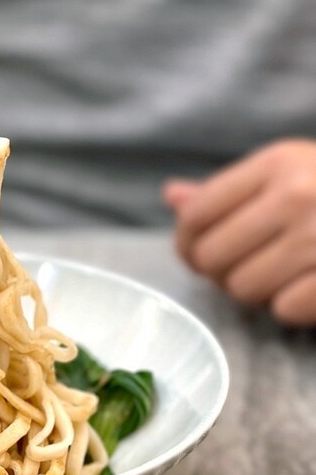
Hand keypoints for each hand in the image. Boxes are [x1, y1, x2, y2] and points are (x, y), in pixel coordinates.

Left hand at [164, 139, 315, 325]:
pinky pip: (284, 311)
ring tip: (286, 274)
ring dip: (259, 292)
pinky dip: (294, 308)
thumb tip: (173, 196)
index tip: (199, 256)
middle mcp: (296, 194)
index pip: (194, 217)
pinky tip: (311, 289)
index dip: (186, 246)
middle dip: (222, 272)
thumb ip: (231, 191)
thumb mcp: (291, 173)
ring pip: (243, 289)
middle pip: (212, 259)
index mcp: (275, 163)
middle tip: (248, 268)